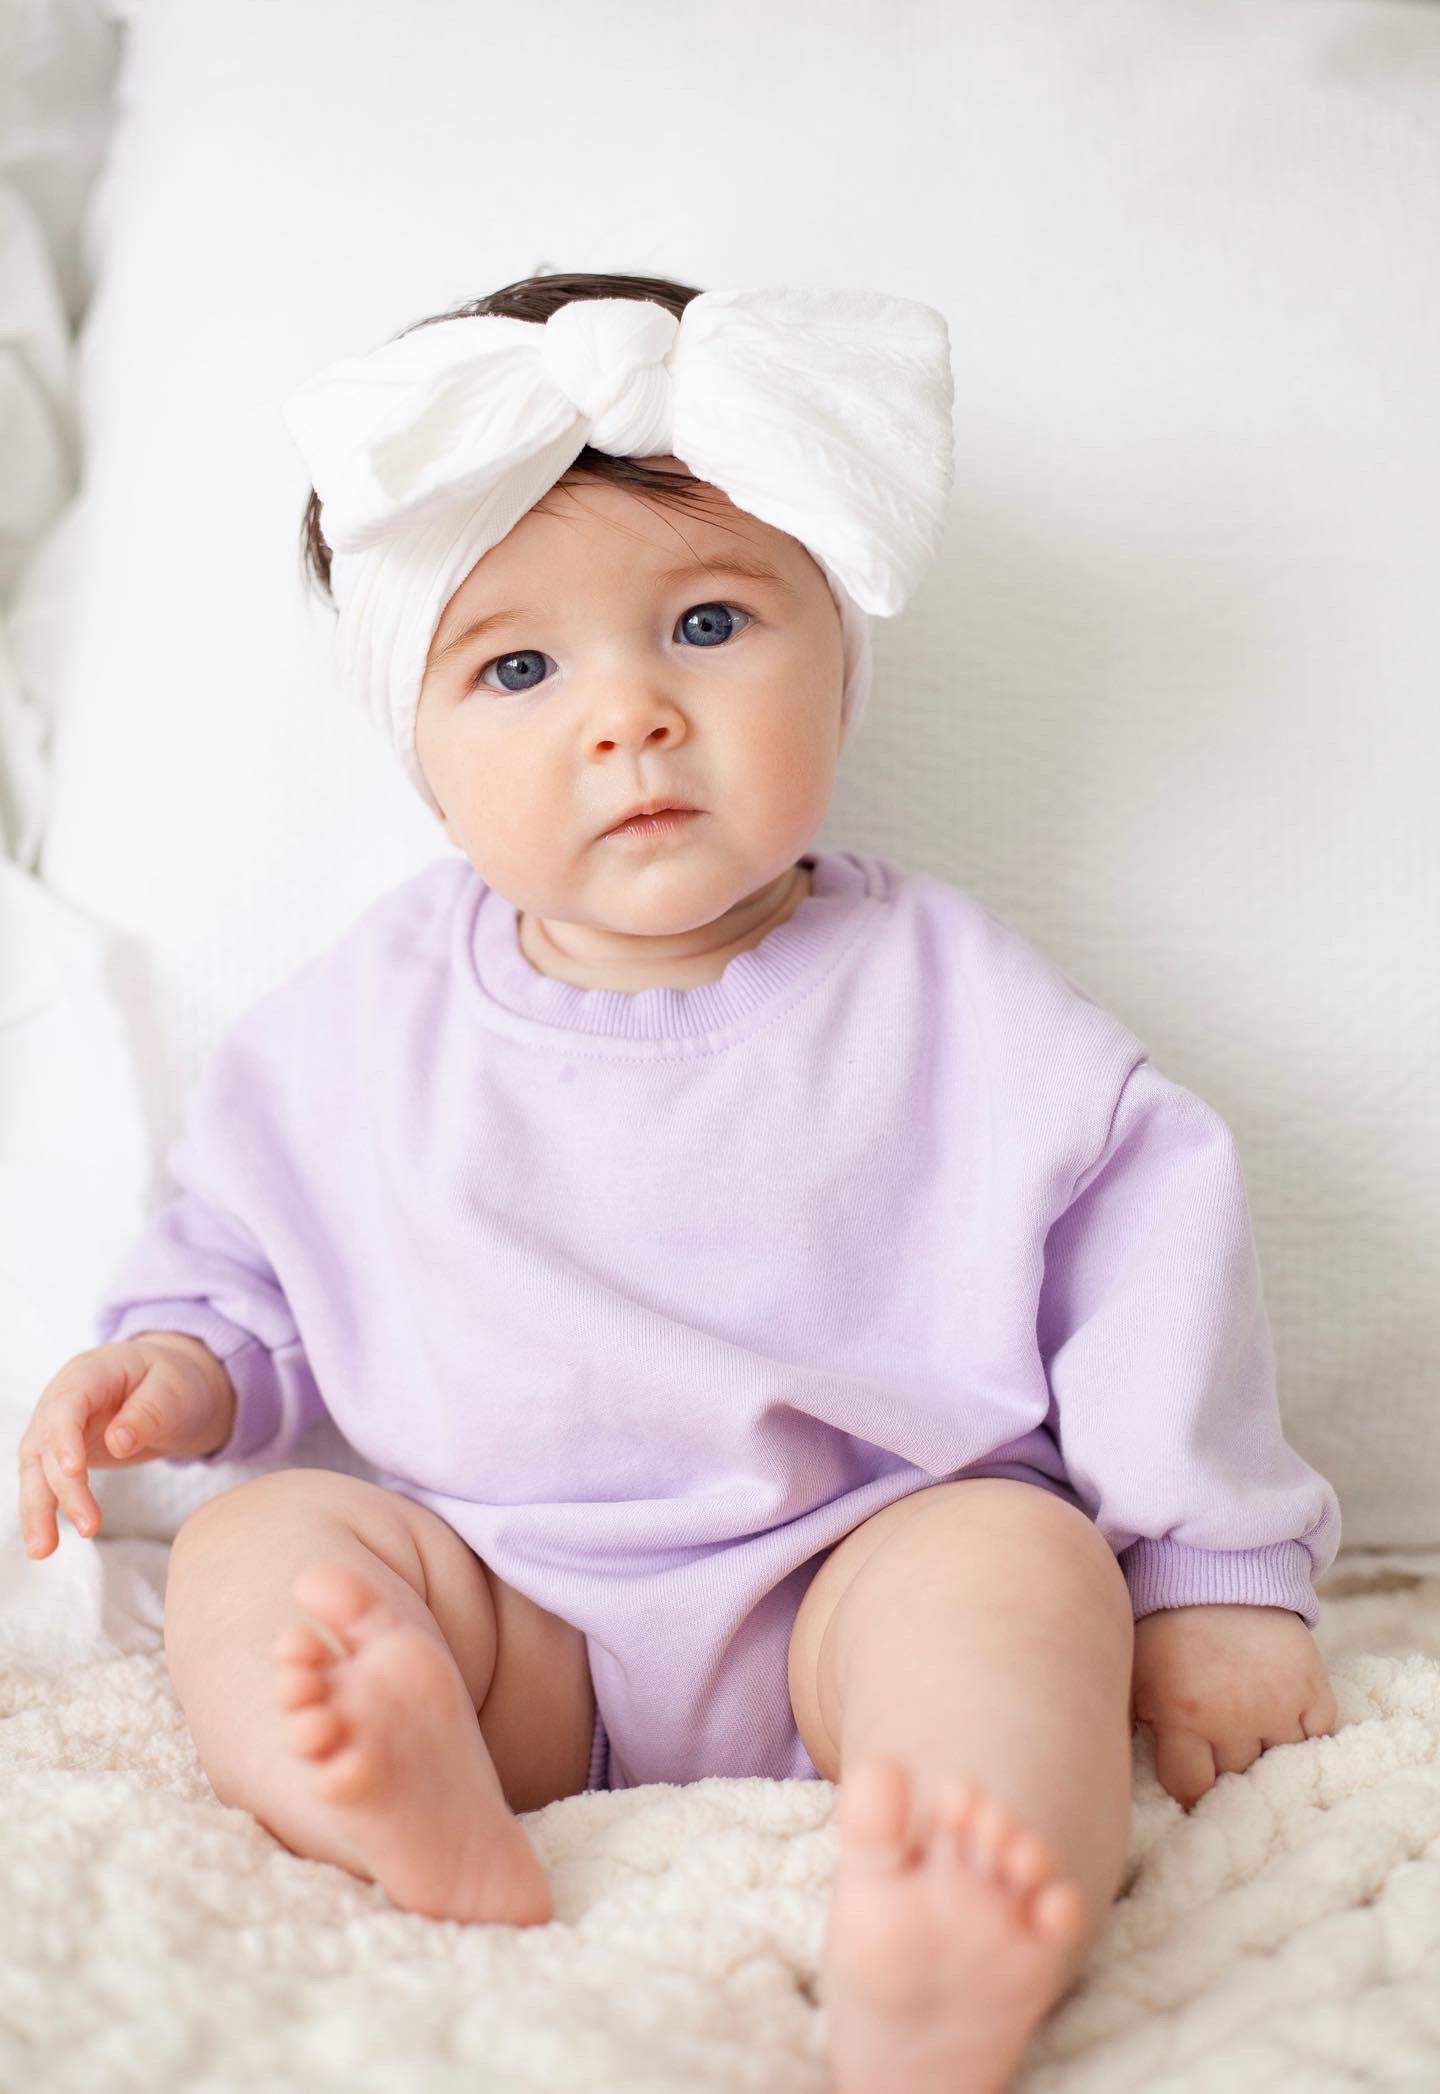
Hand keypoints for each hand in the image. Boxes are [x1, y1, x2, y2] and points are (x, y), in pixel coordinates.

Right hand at [17, 1334, 236, 1557]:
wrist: (175, 1390)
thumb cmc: (176, 1381)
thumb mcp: (175, 1389)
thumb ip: (149, 1412)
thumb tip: (118, 1442)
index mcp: (90, 1373)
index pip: (66, 1404)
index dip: (64, 1437)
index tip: (73, 1471)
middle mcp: (63, 1399)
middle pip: (46, 1443)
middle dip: (60, 1488)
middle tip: (87, 1527)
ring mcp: (59, 1427)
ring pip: (37, 1468)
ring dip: (38, 1509)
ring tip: (43, 1550)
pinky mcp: (63, 1453)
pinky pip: (46, 1482)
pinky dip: (45, 1510)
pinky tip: (46, 1540)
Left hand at [1131, 1603, 1338, 1809]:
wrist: (1216, 1572)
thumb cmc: (1166, 1629)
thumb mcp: (1135, 1674)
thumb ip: (1132, 1725)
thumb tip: (1117, 1775)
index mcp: (1180, 1712)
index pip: (1191, 1787)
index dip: (1189, 1783)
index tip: (1190, 1772)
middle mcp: (1232, 1714)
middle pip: (1235, 1774)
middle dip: (1225, 1759)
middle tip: (1217, 1729)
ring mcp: (1277, 1702)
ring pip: (1278, 1759)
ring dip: (1266, 1745)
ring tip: (1249, 1715)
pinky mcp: (1312, 1686)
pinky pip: (1316, 1735)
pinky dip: (1303, 1730)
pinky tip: (1282, 1710)